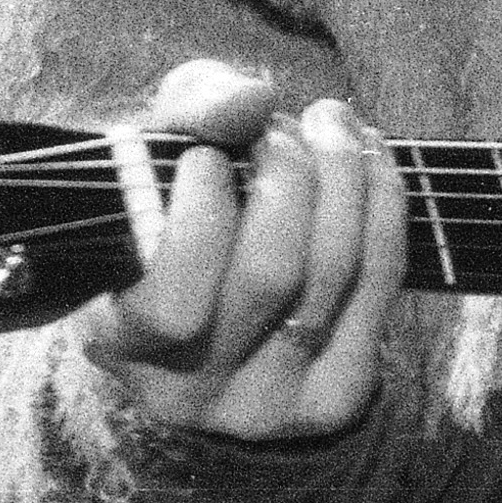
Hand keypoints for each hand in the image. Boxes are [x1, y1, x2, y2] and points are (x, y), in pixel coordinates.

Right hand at [84, 62, 406, 441]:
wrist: (222, 291)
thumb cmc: (174, 202)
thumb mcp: (158, 146)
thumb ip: (190, 109)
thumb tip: (252, 100)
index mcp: (119, 343)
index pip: (172, 307)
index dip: (200, 219)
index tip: (205, 158)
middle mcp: (190, 392)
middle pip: (270, 275)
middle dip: (288, 174)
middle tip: (279, 127)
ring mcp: (269, 403)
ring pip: (332, 272)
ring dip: (343, 173)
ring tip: (329, 121)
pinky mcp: (336, 395)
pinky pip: (380, 281)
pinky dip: (382, 203)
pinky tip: (368, 157)